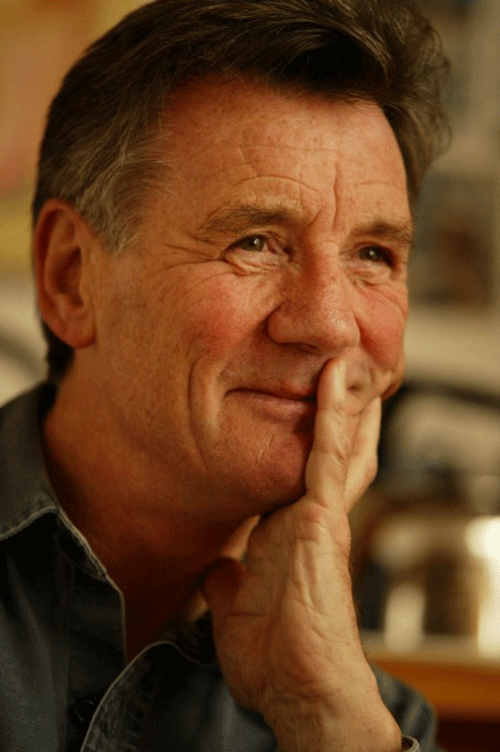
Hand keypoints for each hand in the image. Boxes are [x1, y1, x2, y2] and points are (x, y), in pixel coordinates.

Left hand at [203, 360, 401, 751]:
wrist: (298, 687)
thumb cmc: (277, 656)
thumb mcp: (238, 607)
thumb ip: (231, 582)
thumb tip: (219, 571)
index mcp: (293, 533)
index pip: (310, 471)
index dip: (318, 437)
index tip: (315, 407)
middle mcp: (314, 516)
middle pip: (337, 449)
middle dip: (344, 410)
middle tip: (347, 367)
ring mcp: (323, 514)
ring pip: (340, 441)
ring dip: (345, 397)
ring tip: (347, 354)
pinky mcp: (324, 518)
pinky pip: (329, 455)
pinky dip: (334, 415)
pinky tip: (337, 378)